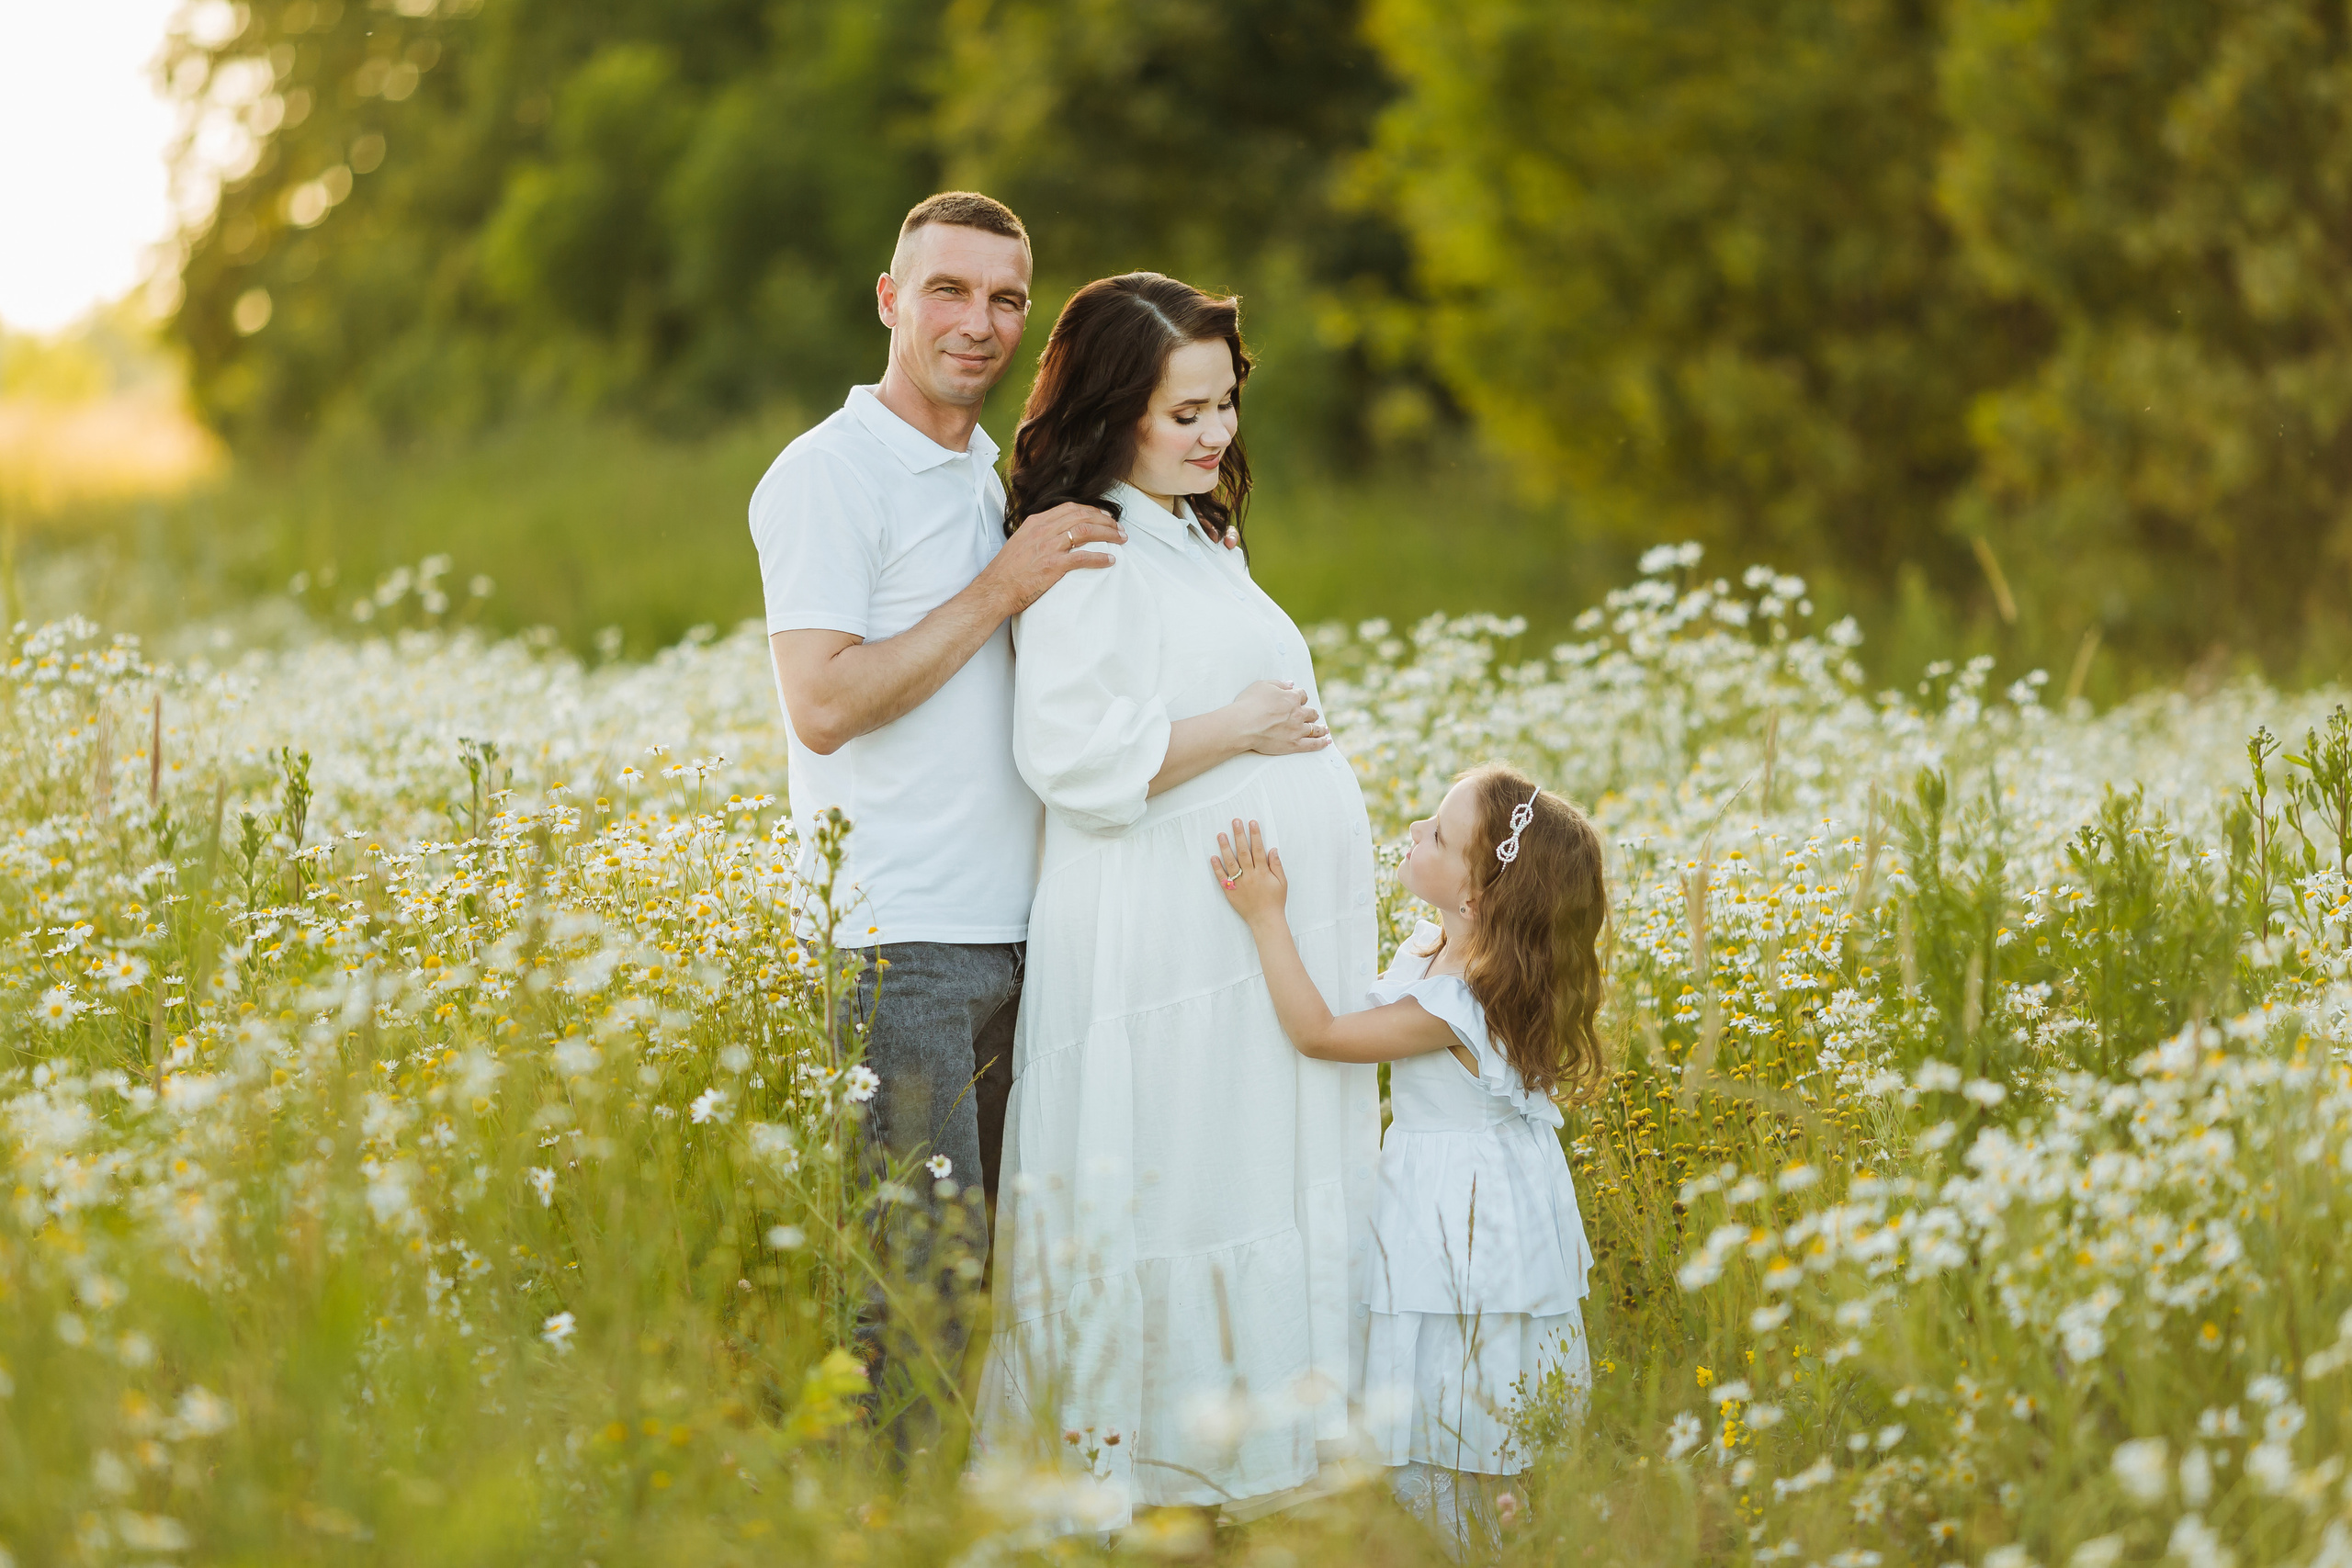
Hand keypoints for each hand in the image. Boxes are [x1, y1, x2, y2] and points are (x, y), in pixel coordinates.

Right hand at [984, 501, 1127, 614]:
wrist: (995, 589)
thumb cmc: (1007, 571)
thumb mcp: (1021, 542)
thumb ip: (1039, 535)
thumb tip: (1057, 535)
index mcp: (1036, 523)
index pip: (1070, 508)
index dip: (1092, 510)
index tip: (1104, 516)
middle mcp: (1044, 530)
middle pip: (1083, 516)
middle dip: (1105, 520)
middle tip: (1119, 528)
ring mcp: (1049, 547)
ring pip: (1086, 531)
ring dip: (1108, 534)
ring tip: (1120, 540)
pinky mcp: (1053, 565)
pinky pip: (1083, 557)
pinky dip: (1100, 558)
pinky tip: (1110, 560)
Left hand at [1212, 818, 1287, 923]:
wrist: (1265, 920)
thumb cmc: (1275, 901)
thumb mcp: (1282, 882)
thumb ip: (1277, 865)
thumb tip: (1273, 849)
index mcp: (1263, 872)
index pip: (1258, 849)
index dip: (1255, 835)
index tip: (1251, 822)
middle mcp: (1250, 875)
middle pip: (1243, 852)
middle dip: (1239, 835)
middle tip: (1235, 821)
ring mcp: (1239, 883)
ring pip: (1231, 862)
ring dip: (1225, 847)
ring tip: (1221, 834)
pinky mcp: (1231, 891)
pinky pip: (1222, 878)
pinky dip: (1217, 868)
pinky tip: (1213, 857)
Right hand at [1226, 680, 1330, 756]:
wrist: (1243, 725)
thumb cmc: (1248, 704)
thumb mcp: (1262, 686)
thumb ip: (1279, 684)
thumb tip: (1291, 684)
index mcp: (1291, 698)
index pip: (1302, 695)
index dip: (1300, 697)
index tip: (1299, 700)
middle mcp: (1298, 713)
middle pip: (1310, 712)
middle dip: (1311, 713)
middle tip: (1312, 716)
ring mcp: (1297, 730)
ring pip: (1314, 728)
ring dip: (1320, 728)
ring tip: (1324, 729)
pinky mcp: (1294, 744)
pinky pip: (1312, 744)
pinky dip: (1321, 743)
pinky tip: (1326, 742)